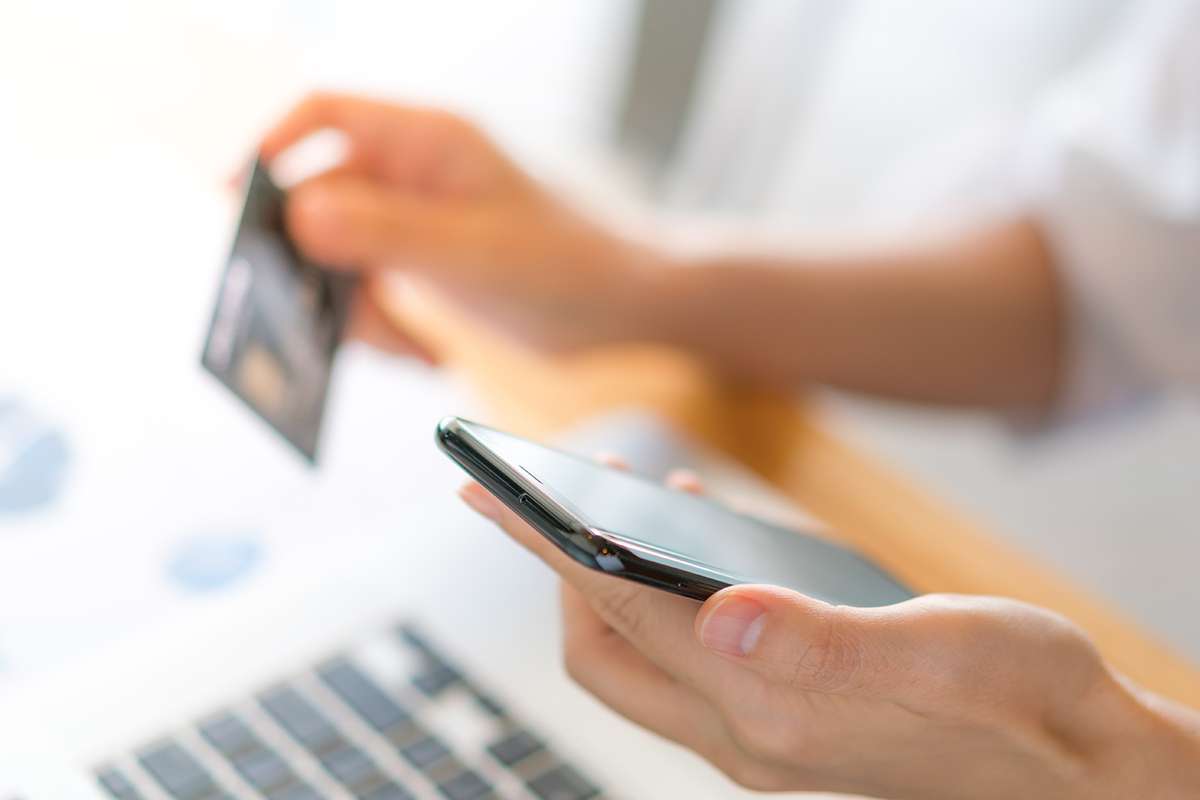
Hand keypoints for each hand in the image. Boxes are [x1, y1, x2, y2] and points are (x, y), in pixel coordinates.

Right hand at [258, 93, 659, 360]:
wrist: (624, 308)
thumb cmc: (569, 262)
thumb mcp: (475, 251)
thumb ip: (389, 233)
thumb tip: (298, 215)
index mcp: (428, 140)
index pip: (325, 115)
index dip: (269, 145)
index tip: (232, 198)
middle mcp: (412, 173)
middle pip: (318, 194)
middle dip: (309, 256)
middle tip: (301, 306)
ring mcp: (414, 220)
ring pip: (337, 253)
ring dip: (348, 303)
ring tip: (398, 344)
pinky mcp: (423, 265)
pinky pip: (367, 289)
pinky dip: (377, 325)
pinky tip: (418, 352)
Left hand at [457, 465, 1199, 798]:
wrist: (1080, 767)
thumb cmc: (1031, 702)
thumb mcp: (946, 652)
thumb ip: (828, 642)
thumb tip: (719, 613)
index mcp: (769, 707)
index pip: (623, 613)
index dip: (552, 547)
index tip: (493, 491)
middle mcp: (745, 732)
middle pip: (604, 647)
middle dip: (561, 566)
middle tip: (546, 488)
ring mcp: (759, 734)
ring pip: (640, 653)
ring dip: (615, 574)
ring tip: (632, 495)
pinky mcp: (784, 720)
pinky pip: (688, 655)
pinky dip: (667, 594)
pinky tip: (703, 541)